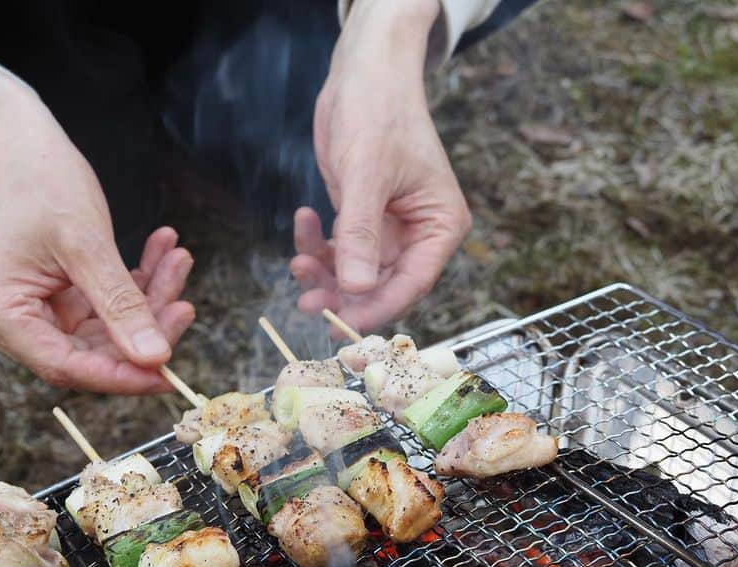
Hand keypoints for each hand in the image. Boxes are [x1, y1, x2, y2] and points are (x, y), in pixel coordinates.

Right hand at [0, 72, 194, 393]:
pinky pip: (102, 306)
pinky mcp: (51, 298)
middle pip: (90, 352)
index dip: (122, 376)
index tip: (168, 376)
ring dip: (147, 300)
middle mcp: (5, 323)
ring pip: (104, 330)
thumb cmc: (38, 182)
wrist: (16, 142)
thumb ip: (121, 306)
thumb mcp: (86, 245)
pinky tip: (162, 253)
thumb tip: (155, 359)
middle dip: (143, 328)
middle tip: (185, 302)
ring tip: (178, 260)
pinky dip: (134, 284)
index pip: (68, 367)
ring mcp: (29, 312)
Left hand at [292, 0, 470, 332]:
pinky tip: (304, 218)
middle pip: (381, 285)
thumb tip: (357, 288)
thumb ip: (362, 233)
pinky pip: (339, 248)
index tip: (341, 323)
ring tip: (297, 259)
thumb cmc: (379, 112)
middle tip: (306, 298)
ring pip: (355, 272)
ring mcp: (390, 228)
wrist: (364, 72)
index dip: (376, 307)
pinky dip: (318, 243)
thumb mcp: (367, 174)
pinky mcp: (363, 218)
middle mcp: (420, 234)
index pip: (412, 283)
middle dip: (342, 292)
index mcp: (440, 226)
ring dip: (325, 271)